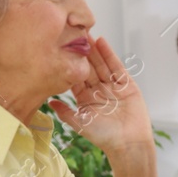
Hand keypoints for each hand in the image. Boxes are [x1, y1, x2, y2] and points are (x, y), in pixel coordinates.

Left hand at [49, 38, 152, 157]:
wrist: (128, 143)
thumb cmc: (105, 137)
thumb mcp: (80, 123)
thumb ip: (65, 112)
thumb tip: (49, 102)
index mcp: (86, 99)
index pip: (76, 77)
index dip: (69, 63)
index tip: (60, 48)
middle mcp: (99, 91)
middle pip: (89, 67)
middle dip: (81, 52)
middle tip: (72, 33)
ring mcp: (113, 86)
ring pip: (101, 64)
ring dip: (94, 49)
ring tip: (86, 33)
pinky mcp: (127, 84)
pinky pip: (116, 67)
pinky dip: (109, 54)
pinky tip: (102, 42)